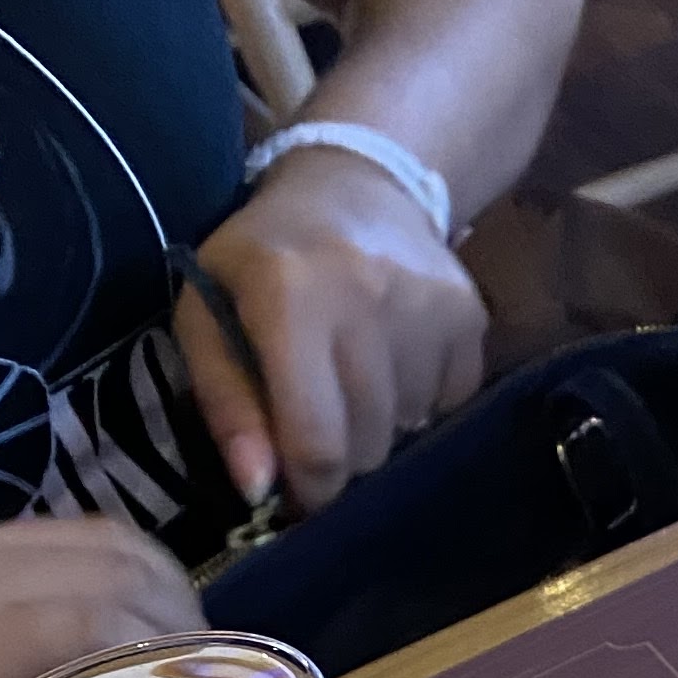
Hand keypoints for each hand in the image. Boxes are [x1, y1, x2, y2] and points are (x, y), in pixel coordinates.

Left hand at [180, 149, 486, 517]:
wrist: (355, 184)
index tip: (300, 493)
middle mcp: (368, 297)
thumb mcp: (208, 316)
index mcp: (290, 298)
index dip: (310, 486)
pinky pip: (449, 403)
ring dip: (380, 425)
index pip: (318, 439)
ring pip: (410, 428)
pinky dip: (421, 401)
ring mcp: (428, 306)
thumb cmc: (263, 257)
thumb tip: (259, 490)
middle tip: (321, 427)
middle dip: (342, 456)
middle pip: (369, 444)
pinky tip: (394, 362)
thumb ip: (226, 404)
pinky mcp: (470, 314)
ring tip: (355, 382)